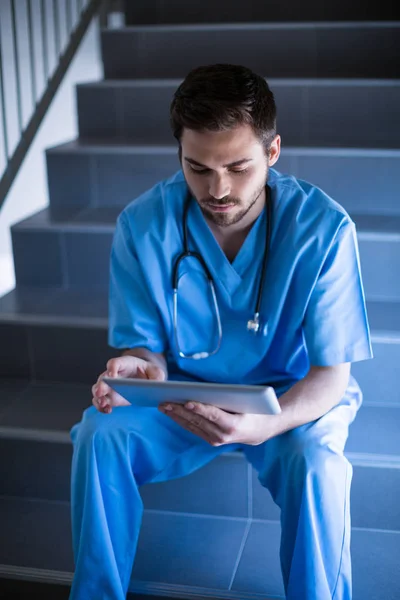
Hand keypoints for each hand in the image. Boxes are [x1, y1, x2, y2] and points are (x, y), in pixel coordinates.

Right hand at [92, 355, 165, 413]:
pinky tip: (107, 410)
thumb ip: (157, 376)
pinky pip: (100, 401)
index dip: (112, 368)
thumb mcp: (157, 372)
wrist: (145, 380)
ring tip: (103, 404)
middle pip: (103, 377)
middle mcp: (113, 374)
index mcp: (124, 364)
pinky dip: (101, 406)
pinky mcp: (110, 397)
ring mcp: (110, 386)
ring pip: (98, 390)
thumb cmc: (149, 373)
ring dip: (98, 397)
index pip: (115, 363)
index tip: (112, 376)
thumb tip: (155, 384)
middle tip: (101, 392)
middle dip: (101, 385)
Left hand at [158, 401, 279, 445]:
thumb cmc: (255, 410)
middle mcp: (223, 436)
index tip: (187, 402)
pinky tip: (172, 412)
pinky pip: (193, 429)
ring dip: (176, 416)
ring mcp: (216, 440)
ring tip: (163, 406)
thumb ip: (230, 397)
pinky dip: (181, 420)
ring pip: (192, 426)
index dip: (200, 409)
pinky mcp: (211, 440)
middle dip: (180, 411)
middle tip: (166, 401)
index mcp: (233, 426)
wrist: (262, 430)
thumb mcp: (247, 401)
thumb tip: (208, 391)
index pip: (213, 415)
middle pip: (198, 421)